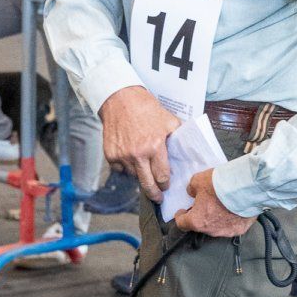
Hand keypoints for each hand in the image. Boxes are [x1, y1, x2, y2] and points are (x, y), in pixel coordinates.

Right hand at [99, 86, 178, 201]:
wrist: (119, 99)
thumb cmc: (145, 107)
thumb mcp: (168, 119)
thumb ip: (178, 136)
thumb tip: (186, 149)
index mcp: (154, 146)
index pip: (162, 176)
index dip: (165, 183)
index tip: (166, 185)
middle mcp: (138, 154)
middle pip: (147, 184)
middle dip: (154, 194)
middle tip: (158, 198)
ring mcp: (122, 156)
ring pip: (133, 176)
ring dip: (139, 174)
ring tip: (142, 165)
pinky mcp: (110, 155)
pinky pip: (119, 169)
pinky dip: (125, 167)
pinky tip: (130, 157)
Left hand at [174, 168, 254, 238]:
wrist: (247, 187)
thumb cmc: (221, 185)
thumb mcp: (198, 180)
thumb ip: (192, 188)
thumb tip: (192, 192)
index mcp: (197, 221)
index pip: (182, 224)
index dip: (180, 217)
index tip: (182, 212)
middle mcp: (211, 230)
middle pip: (201, 224)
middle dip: (201, 215)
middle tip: (204, 203)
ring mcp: (226, 232)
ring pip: (216, 226)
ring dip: (216, 217)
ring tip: (220, 204)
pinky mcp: (240, 229)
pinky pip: (231, 225)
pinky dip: (230, 218)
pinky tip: (233, 208)